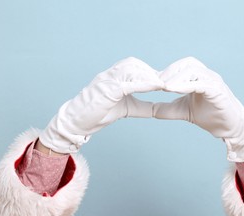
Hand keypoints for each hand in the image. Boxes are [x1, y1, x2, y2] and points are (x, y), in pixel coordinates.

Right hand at [40, 57, 163, 152]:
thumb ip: (141, 107)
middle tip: (166, 81)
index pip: (134, 67)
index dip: (150, 72)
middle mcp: (110, 75)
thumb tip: (158, 109)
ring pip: (131, 70)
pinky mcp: (106, 89)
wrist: (77, 122)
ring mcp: (107, 80)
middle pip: (134, 64)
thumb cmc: (98, 114)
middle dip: (151, 72)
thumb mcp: (126, 109)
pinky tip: (155, 87)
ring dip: (149, 76)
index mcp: (114, 77)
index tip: (165, 79)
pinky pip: (127, 83)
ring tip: (163, 84)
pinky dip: (143, 84)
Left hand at [154, 57, 243, 161]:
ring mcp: (213, 81)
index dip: (165, 72)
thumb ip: (167, 109)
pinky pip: (201, 82)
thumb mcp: (183, 111)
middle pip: (186, 63)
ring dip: (176, 76)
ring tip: (163, 87)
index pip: (180, 67)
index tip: (150, 82)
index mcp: (198, 78)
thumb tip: (149, 110)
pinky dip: (186, 84)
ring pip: (193, 70)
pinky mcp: (218, 91)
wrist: (229, 128)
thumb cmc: (210, 116)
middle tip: (154, 83)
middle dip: (169, 71)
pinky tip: (173, 90)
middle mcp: (206, 76)